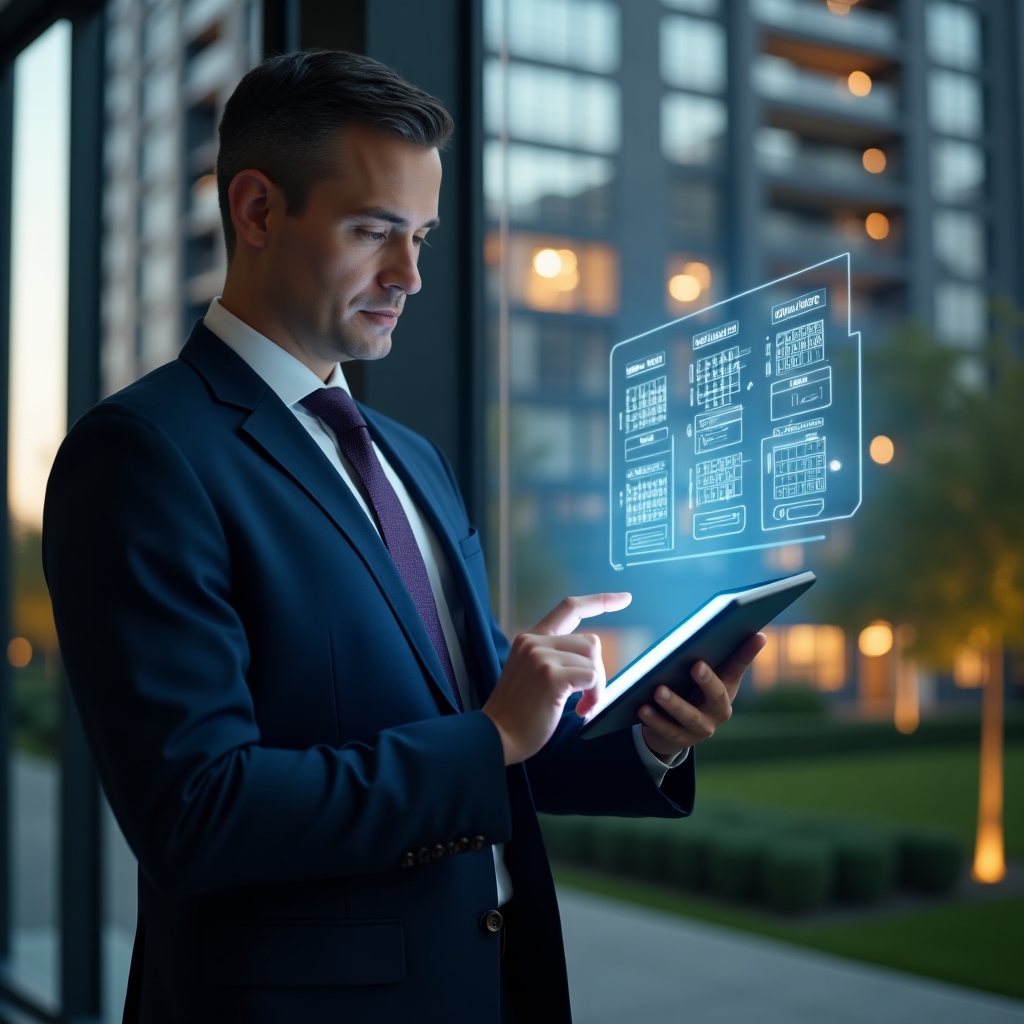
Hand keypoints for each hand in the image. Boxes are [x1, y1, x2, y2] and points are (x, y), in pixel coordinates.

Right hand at [483, 593, 630, 764]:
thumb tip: (592, 657)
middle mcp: (534, 641)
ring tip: (582, 706)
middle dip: (597, 670)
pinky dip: (594, 696)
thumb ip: (555, 657)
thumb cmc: (519, 712)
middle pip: (590, 641)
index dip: (600, 601)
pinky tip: (580, 710)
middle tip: (588, 696)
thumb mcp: (532, 672)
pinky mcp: (550, 676)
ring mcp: (541, 657)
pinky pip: (591, 677)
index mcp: (530, 638)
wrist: (496, 735)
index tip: (624, 598)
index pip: (569, 607)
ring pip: (592, 659)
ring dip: (596, 686)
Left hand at [639, 633, 766, 759]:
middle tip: (696, 665)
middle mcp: (720, 710)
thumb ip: (706, 653)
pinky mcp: (681, 740)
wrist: (671, 728)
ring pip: (690, 716)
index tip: (757, 635)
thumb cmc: (687, 690)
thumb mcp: (698, 674)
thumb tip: (714, 628)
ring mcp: (702, 728)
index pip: (739, 665)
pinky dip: (655, 720)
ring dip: (674, 703)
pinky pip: (668, 731)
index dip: (749, 651)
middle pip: (717, 695)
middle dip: (708, 680)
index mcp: (727, 687)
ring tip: (658, 690)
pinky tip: (643, 708)